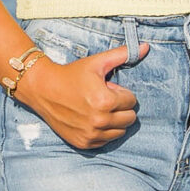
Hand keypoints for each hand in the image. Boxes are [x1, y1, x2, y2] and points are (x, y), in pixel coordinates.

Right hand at [18, 45, 144, 148]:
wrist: (43, 89)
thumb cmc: (72, 74)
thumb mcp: (97, 62)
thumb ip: (123, 54)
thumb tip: (146, 47)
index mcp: (105, 101)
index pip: (132, 101)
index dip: (121, 93)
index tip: (107, 88)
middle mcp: (99, 121)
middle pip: (130, 118)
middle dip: (121, 107)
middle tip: (104, 99)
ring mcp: (91, 134)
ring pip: (120, 132)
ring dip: (114, 121)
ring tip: (98, 109)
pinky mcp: (83, 143)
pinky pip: (106, 141)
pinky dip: (102, 131)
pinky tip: (90, 119)